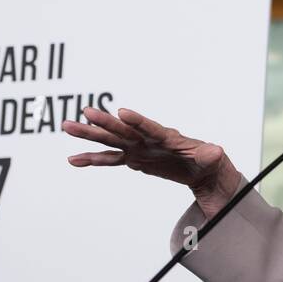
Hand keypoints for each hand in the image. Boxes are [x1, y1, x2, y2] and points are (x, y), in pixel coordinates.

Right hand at [62, 107, 242, 217]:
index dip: (138, 120)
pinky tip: (74, 160)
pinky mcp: (134, 158)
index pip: (152, 128)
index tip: (122, 112)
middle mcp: (149, 139)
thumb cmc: (209, 161)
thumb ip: (210, 155)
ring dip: (90, 135)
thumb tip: (216, 152)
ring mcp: (139, 148)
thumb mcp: (214, 160)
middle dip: (106, 122)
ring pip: (111, 140)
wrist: (202, 170)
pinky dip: (93, 159)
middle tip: (86, 111)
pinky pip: (110, 159)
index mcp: (169, 137)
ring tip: (67, 127)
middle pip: (125, 129)